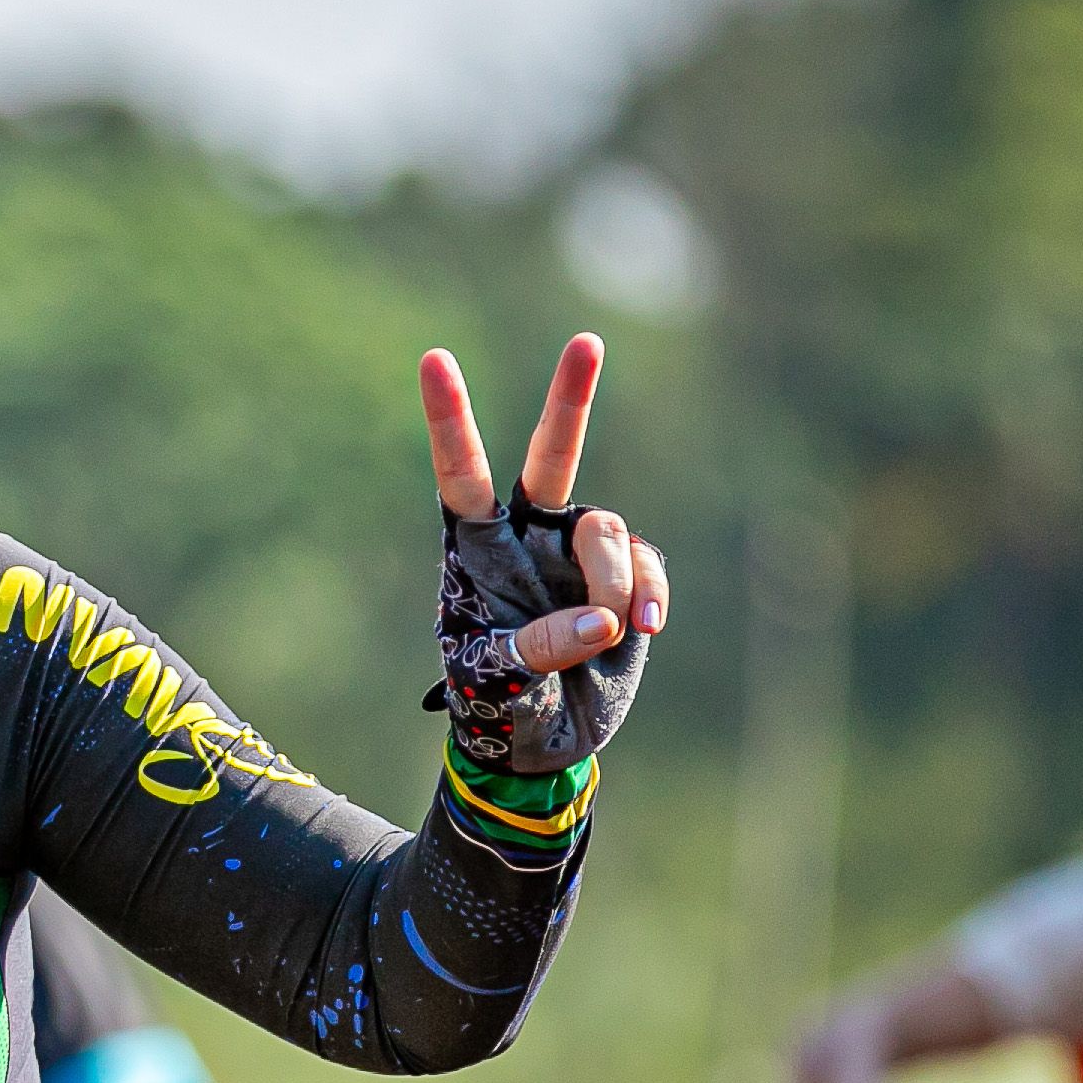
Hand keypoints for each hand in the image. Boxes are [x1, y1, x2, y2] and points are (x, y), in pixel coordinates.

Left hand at [423, 337, 670, 773]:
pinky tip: (646, 629)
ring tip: (609, 633)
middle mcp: (530, 534)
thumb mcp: (498, 683)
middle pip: (549, 456)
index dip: (450, 419)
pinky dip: (649, 594)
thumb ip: (540, 648)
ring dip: (613, 581)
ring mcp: (579, 553)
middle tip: (586, 341)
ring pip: (607, 531)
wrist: (545, 742)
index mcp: (477, 548)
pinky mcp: (628, 577)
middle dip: (570, 399)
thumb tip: (603, 618)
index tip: (434, 358)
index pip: (461, 474)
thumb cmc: (498, 705)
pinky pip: (646, 566)